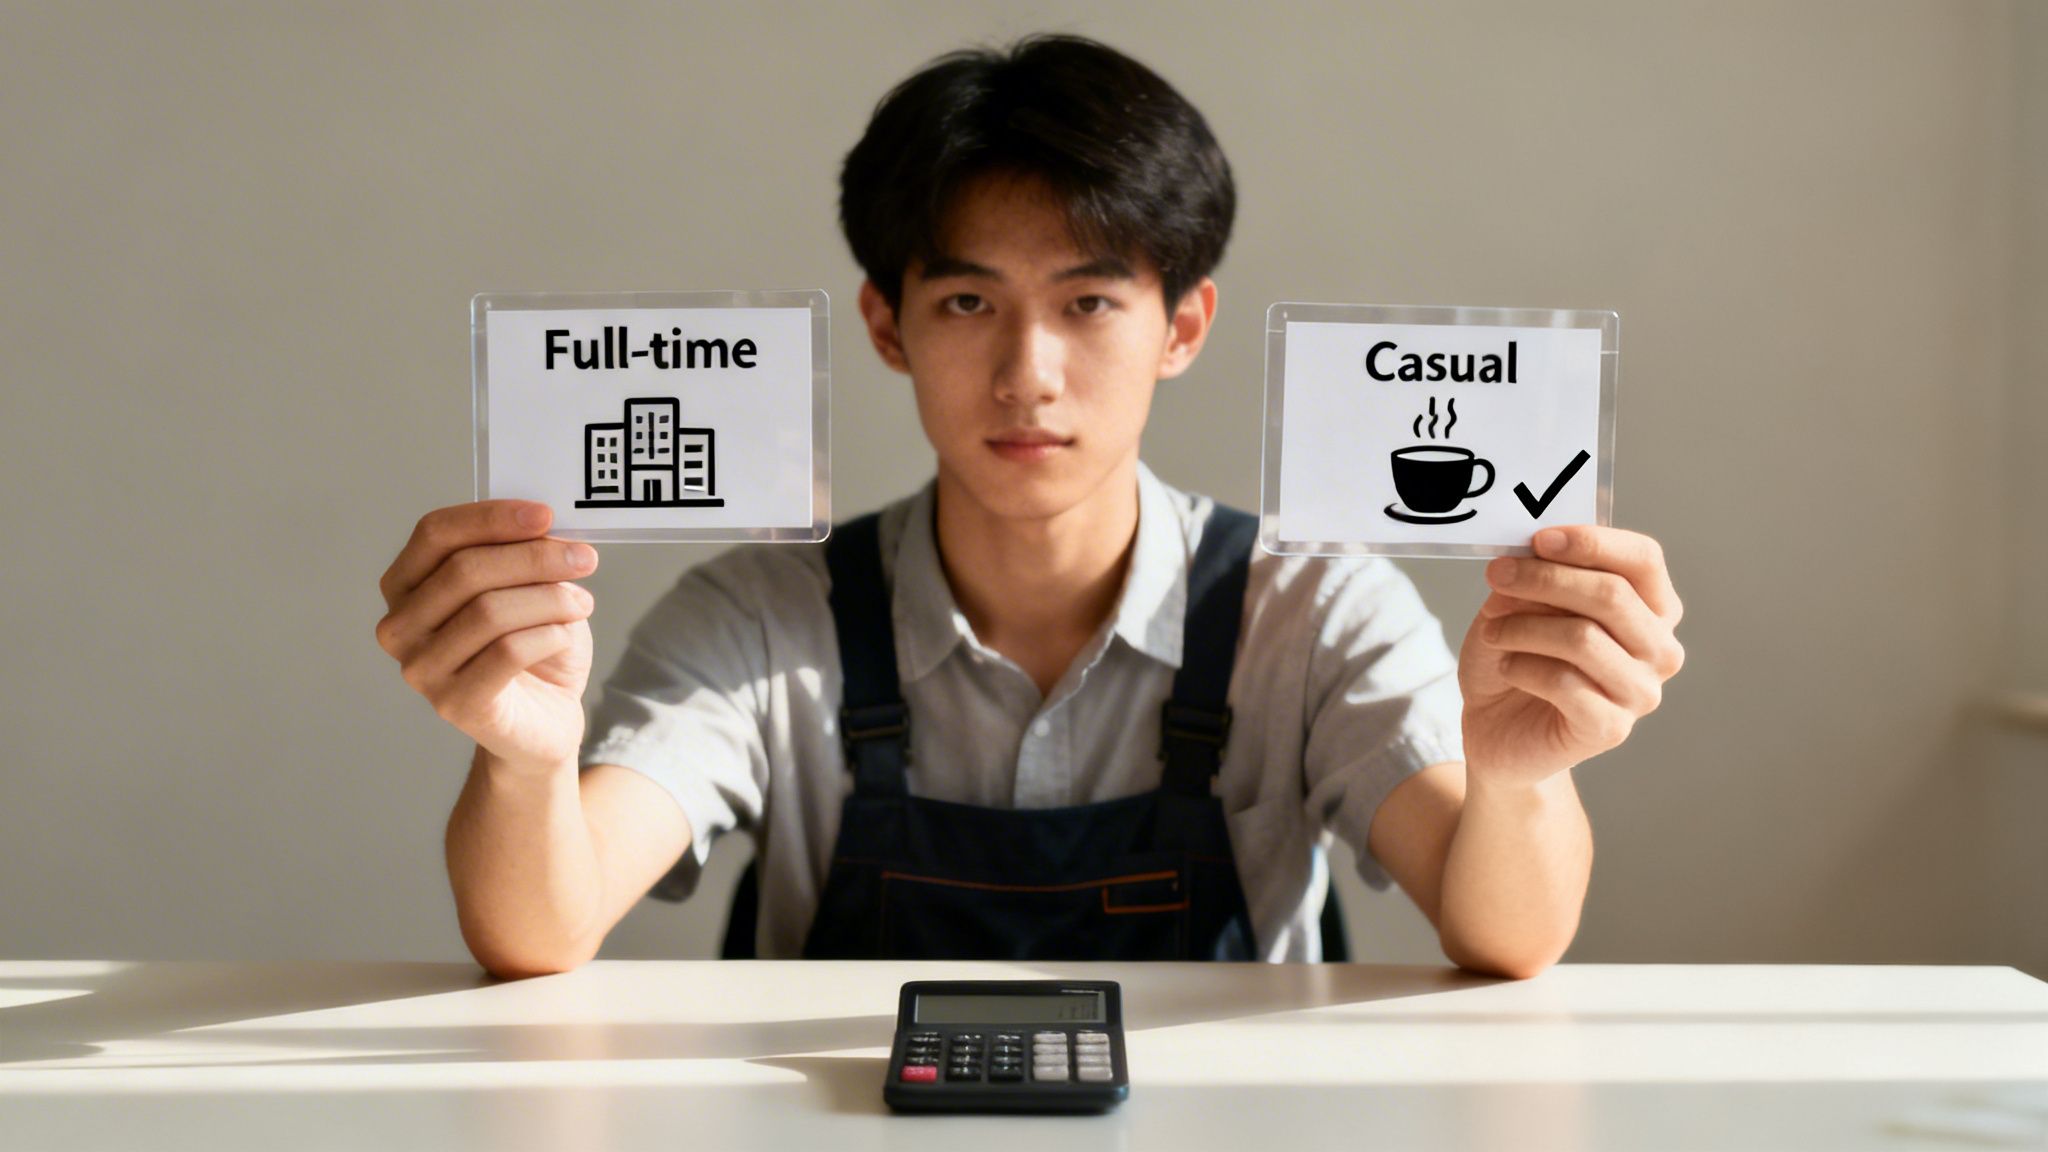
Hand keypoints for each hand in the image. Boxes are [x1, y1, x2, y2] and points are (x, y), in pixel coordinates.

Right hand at [375, 500, 597, 775]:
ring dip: (549, 599)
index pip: (435, 534)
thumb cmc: (531, 649)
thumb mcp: (527, 590)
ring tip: (581, 602)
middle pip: (465, 571)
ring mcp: (421, 669)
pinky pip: (508, 652)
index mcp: (405, 586)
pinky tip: (566, 635)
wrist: (542, 722)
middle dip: (534, 558)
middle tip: (584, 558)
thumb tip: (544, 524)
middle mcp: (399, 627)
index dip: (491, 518)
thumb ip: (522, 555)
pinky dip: (549, 635)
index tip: (545, 515)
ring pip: (489, 611)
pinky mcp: (454, 703)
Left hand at [1457, 526, 1683, 786]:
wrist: (1499, 728)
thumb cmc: (1519, 657)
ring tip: (1493, 632)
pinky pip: (1565, 683)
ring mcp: (1641, 692)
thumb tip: (1532, 558)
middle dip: (1545, 579)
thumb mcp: (1520, 605)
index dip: (1592, 542)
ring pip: (1584, 638)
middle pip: (1613, 595)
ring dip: (1524, 627)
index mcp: (1652, 607)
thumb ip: (1536, 579)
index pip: (1643, 559)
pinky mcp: (1611, 729)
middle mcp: (1659, 649)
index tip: (1539, 538)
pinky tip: (1507, 667)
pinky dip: (1523, 667)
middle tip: (1498, 574)